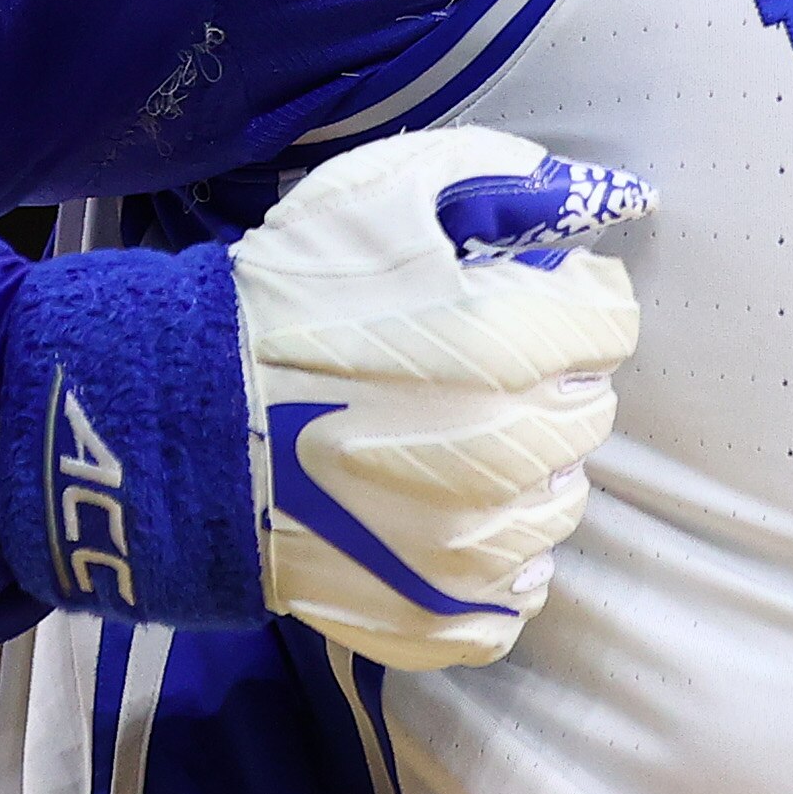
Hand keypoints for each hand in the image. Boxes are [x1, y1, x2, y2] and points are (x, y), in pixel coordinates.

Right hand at [233, 127, 651, 670]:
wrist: (173, 424)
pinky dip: (495, 563)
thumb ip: (513, 181)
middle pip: (590, 413)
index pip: (610, 324)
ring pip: (558, 504)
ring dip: (526, 470)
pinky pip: (513, 598)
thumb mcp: (385, 192)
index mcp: (508, 344)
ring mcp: (474, 546)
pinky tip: (443, 523)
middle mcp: (508, 452)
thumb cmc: (281, 297)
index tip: (517, 300)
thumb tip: (618, 196)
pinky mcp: (437, 612)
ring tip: (450, 443)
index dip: (566, 302)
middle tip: (475, 369)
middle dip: (550, 382)